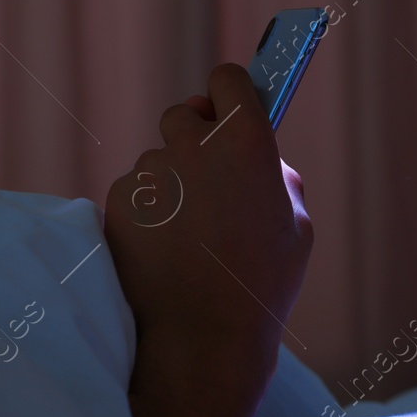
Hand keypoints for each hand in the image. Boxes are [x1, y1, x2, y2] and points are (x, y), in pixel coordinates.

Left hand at [103, 63, 312, 411]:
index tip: (232, 108)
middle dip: (198, 137)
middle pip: (187, 114)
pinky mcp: (118, 201)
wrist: (204, 338)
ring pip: (160, 160)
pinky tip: (167, 250)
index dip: (231, 94)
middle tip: (212, 178)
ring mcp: (151, 173)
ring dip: (173, 183)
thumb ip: (279, 178)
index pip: (228, 79)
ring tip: (193, 236)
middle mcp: (194, 146)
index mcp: (246, 143)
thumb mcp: (297, 227)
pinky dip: (149, 213)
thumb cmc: (262, 286)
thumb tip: (264, 160)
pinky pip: (136, 193)